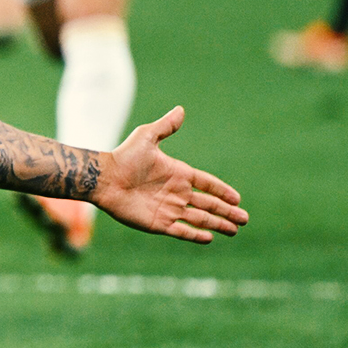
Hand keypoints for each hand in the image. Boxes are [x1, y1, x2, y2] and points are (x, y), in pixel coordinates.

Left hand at [90, 106, 246, 244]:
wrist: (103, 179)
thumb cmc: (123, 157)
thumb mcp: (146, 138)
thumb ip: (165, 127)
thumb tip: (181, 109)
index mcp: (178, 174)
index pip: (207, 184)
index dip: (222, 191)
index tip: (237, 198)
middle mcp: (176, 193)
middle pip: (208, 204)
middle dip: (227, 212)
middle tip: (244, 219)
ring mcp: (168, 209)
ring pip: (199, 219)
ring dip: (217, 224)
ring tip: (234, 230)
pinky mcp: (157, 223)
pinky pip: (181, 231)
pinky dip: (195, 235)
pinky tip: (209, 238)